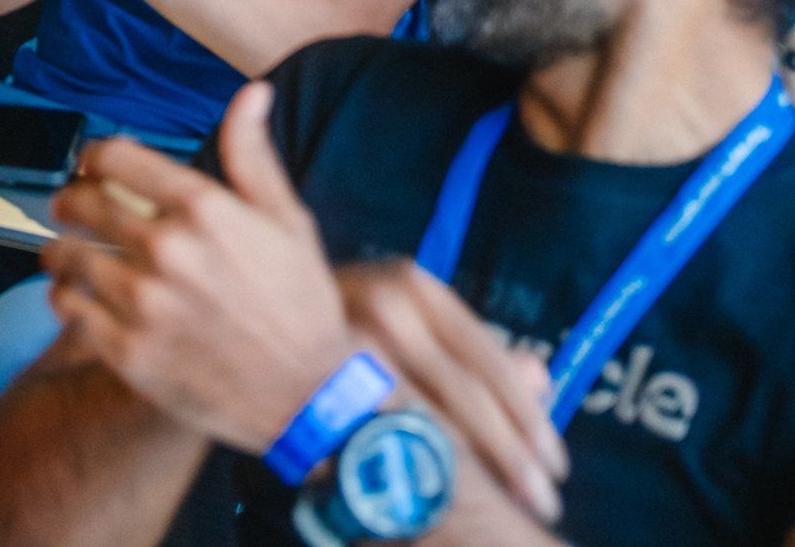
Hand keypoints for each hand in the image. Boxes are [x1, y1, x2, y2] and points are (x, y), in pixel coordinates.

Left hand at [43, 84, 355, 457]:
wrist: (309, 397)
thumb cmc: (301, 305)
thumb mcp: (288, 221)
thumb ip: (253, 155)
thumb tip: (250, 93)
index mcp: (204, 210)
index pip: (113, 157)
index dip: (94, 158)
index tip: (91, 167)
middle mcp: (168, 250)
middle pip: (80, 203)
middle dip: (70, 201)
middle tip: (69, 209)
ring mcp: (144, 304)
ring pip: (64, 256)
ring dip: (60, 250)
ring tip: (65, 255)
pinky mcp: (128, 352)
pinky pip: (66, 308)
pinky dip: (65, 297)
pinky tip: (78, 297)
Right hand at [332, 259, 568, 528]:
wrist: (238, 315)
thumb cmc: (336, 322)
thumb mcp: (407, 319)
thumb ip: (471, 351)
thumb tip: (542, 378)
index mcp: (414, 286)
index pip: (488, 359)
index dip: (527, 417)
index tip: (556, 464)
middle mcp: (383, 303)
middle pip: (464, 393)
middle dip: (510, 454)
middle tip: (543, 500)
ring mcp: (344, 340)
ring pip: (424, 419)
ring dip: (467, 469)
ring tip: (503, 508)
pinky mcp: (310, 379)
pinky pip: (375, 435)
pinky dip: (409, 468)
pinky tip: (431, 496)